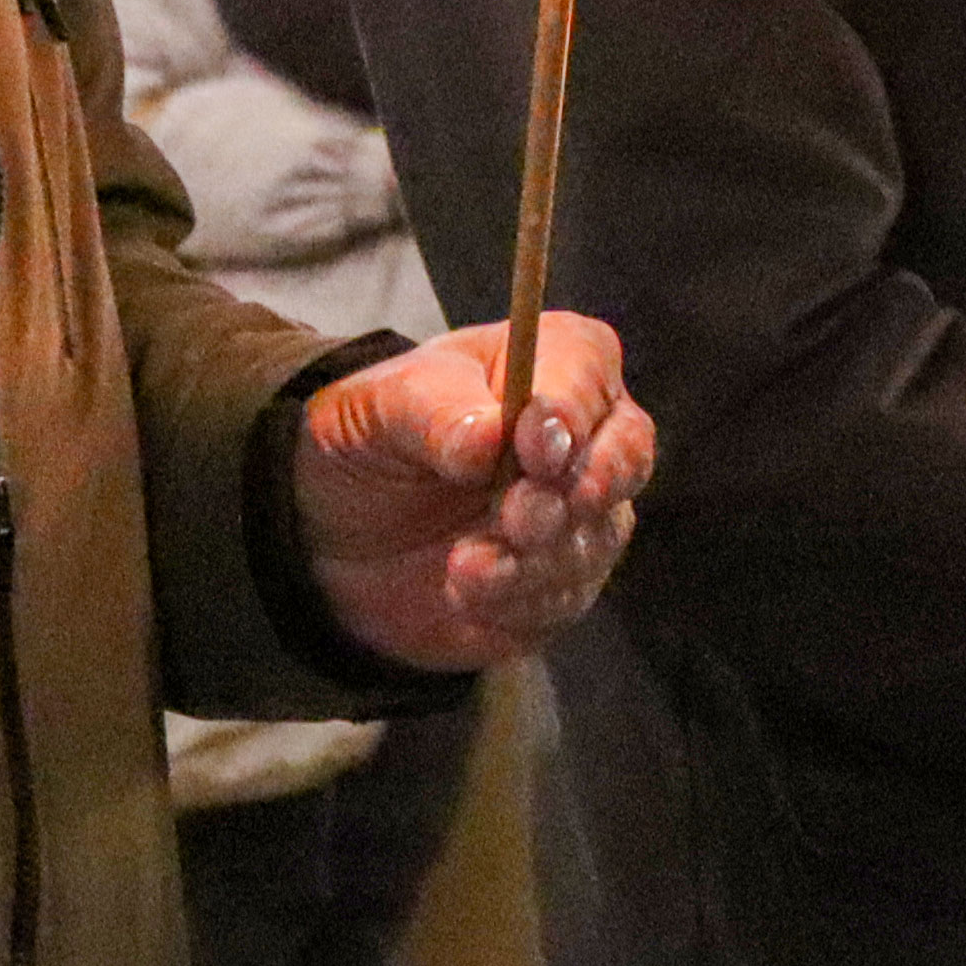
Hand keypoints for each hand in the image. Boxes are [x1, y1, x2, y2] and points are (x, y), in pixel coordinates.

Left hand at [294, 313, 652, 670]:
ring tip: (465, 566)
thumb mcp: (379, 407)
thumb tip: (490, 437)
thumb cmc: (371, 438)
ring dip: (533, 561)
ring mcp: (580, 514)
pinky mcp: (561, 583)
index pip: (589, 374)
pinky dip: (516, 602)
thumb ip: (436, 411)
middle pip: (627, 457)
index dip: (570, 412)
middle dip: (571, 494)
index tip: (529, 447)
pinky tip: (463, 593)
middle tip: (514, 516)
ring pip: (599, 538)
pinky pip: (567, 599)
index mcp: (551, 362)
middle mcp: (584, 436)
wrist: (338, 530)